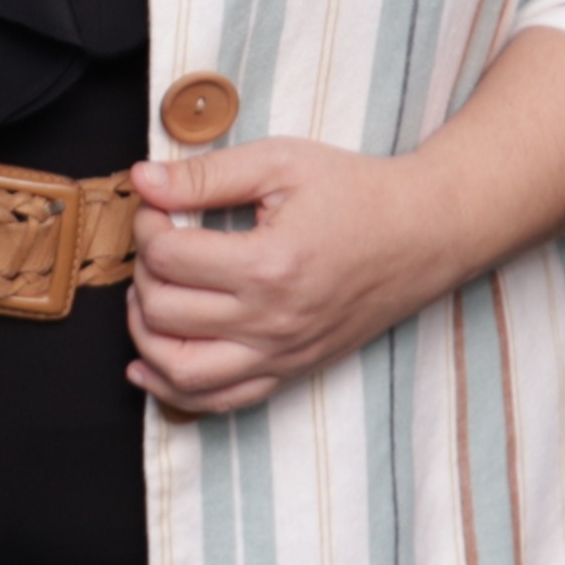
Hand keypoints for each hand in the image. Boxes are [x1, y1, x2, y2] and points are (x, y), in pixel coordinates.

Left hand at [123, 140, 469, 416]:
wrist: (423, 235)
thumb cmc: (355, 193)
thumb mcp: (281, 163)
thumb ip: (206, 174)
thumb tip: (142, 180)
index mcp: (268, 265)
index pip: (168, 257)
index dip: (148, 224)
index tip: (157, 205)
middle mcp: (272, 321)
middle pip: (164, 313)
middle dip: (142, 272)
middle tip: (157, 241)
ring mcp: (282, 355)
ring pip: (181, 373)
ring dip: (144, 335)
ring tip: (149, 295)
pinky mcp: (291, 371)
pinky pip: (219, 401)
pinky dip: (173, 389)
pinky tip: (148, 365)